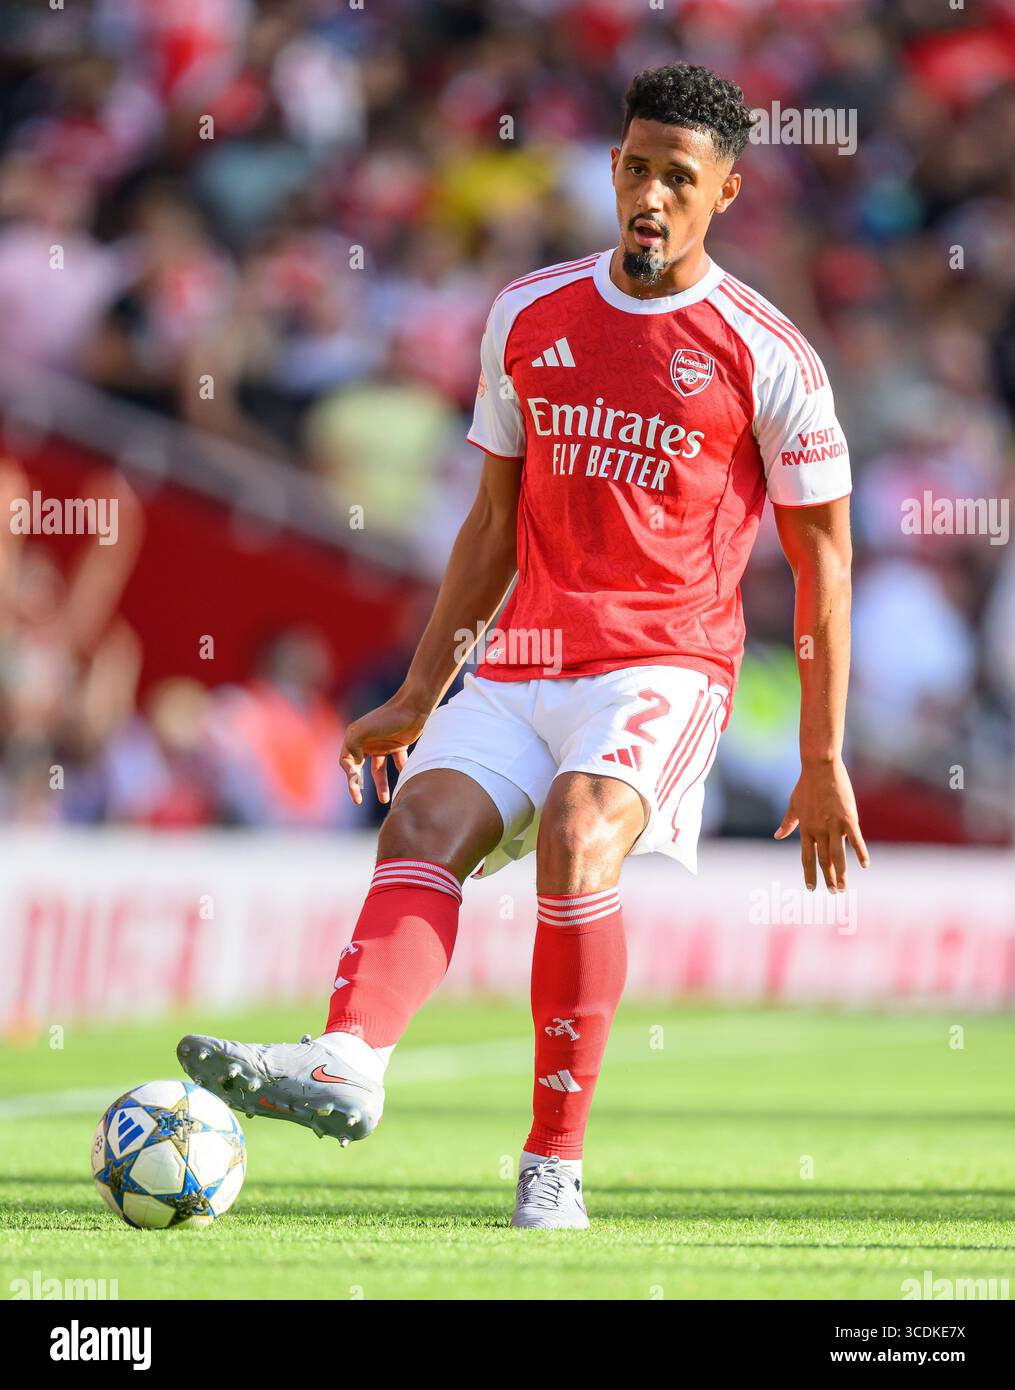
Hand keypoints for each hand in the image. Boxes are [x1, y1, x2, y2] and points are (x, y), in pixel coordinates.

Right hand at [339, 691, 430, 806]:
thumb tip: (354, 765)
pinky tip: (405, 781)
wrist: (413, 707)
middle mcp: (367, 742)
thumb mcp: (363, 731)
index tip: (355, 785)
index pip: (346, 762)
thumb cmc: (387, 718)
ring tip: (385, 800)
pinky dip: (400, 772)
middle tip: (358, 800)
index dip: (349, 776)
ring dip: (381, 785)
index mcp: (355, 738)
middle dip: (359, 785)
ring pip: (379, 770)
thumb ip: (352, 747)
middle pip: (360, 769)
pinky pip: (397, 763)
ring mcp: (382, 745)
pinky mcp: (398, 746)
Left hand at [774, 757, 869, 892]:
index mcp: (806, 829)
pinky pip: (856, 840)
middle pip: (823, 860)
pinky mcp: (848, 818)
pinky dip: (860, 853)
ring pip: (838, 856)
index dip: (809, 874)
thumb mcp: (793, 805)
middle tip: (833, 893)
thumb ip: (788, 823)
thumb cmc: (806, 785)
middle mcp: (819, 830)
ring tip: (843, 888)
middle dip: (827, 879)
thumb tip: (778, 836)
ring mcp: (834, 825)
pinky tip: (865, 866)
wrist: (820, 768)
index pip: (806, 857)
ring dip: (840, 873)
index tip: (811, 888)